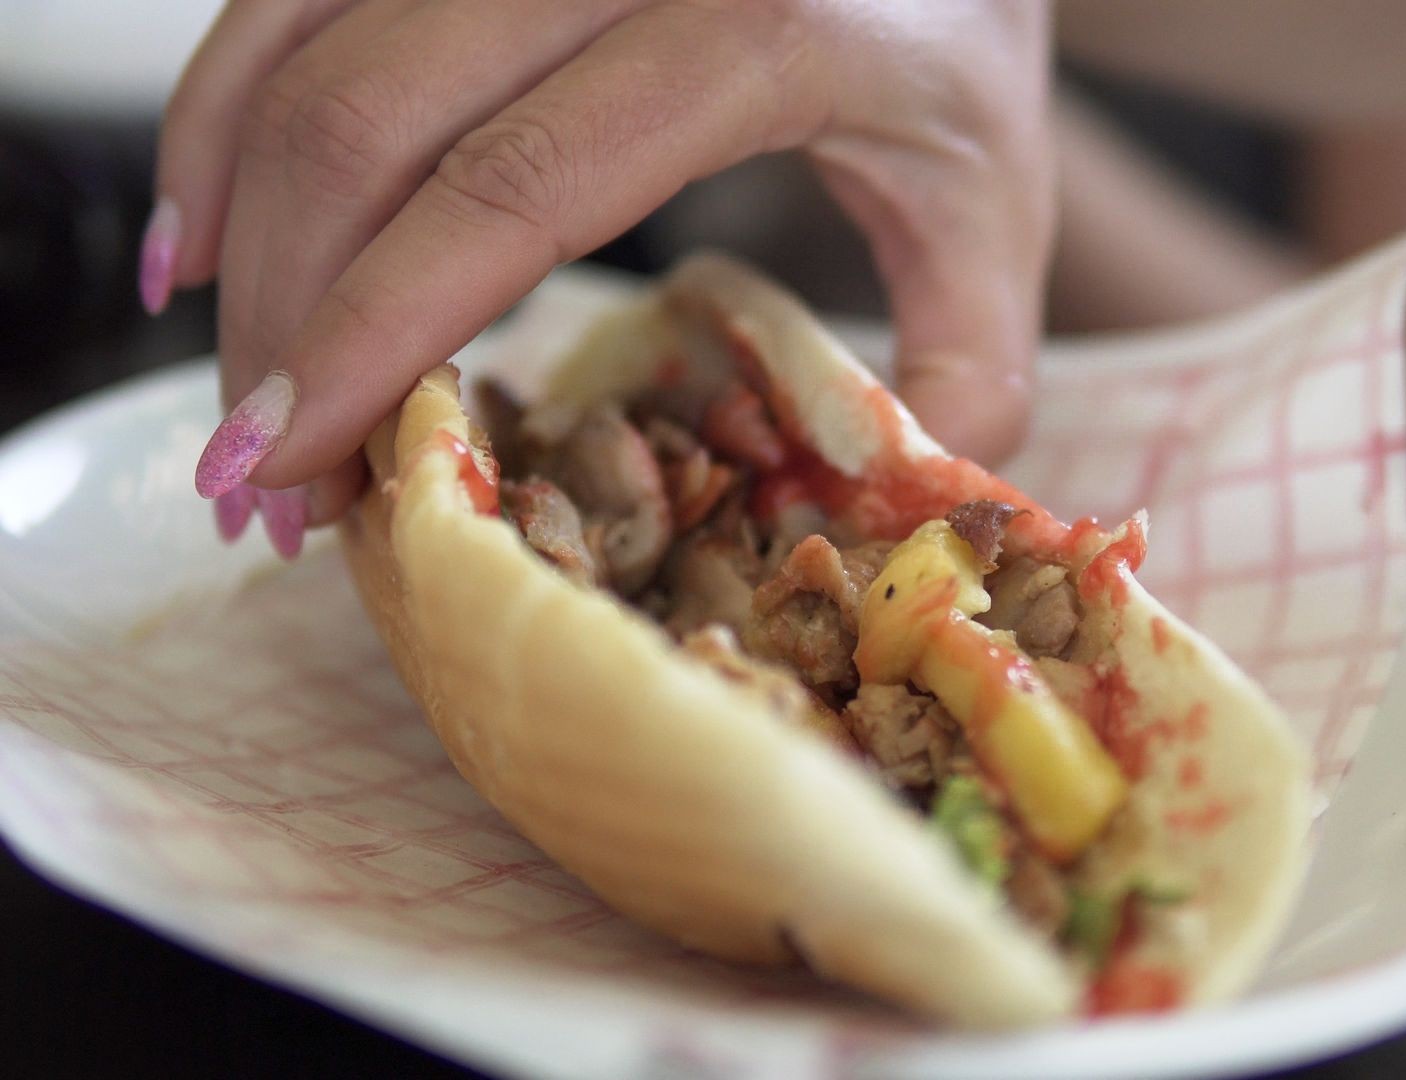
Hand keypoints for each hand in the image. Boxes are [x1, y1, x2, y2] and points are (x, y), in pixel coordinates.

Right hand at [152, 0, 1054, 556]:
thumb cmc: (958, 43)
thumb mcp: (994, 208)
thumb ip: (973, 369)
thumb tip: (893, 521)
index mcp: (748, 29)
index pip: (511, 191)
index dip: (375, 333)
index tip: (296, 463)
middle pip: (369, 126)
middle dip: (285, 316)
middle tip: (264, 480)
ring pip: (302, 49)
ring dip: (232, 222)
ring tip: (227, 385)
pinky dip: (226, 106)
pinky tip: (205, 229)